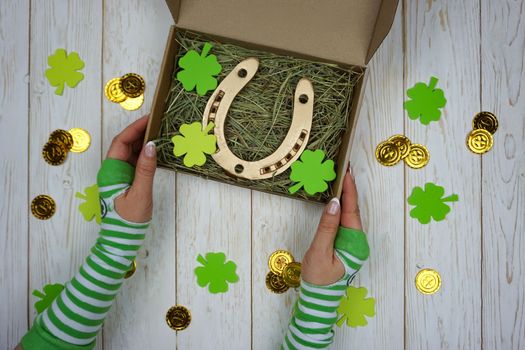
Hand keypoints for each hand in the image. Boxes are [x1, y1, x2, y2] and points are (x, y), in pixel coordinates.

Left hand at [106, 115, 156, 222]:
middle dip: (140, 131)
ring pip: (130, 152)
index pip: (122, 142)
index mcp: (111, 170)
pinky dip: (145, 154)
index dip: (135, 128)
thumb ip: (146, 169)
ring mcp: (119, 174)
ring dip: (143, 142)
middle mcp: (112, 169)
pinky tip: (156, 151)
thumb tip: (152, 145)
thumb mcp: (140, 193)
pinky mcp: (126, 180)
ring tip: (160, 132)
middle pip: (125, 144)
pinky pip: (134, 161)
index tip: (150, 118)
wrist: (122, 237)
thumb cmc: (129, 218)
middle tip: (158, 122)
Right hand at [301, 169, 362, 284]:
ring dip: (343, 196)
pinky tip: (334, 198)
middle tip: (343, 168)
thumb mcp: (319, 252)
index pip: (351, 211)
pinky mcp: (344, 243)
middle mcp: (357, 241)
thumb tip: (333, 203)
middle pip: (352, 210)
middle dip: (348, 188)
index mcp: (354, 243)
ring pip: (348, 214)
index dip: (349, 190)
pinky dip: (338, 207)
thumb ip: (327, 228)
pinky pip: (342, 221)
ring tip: (339, 177)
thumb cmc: (318, 279)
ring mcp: (351, 242)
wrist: (318, 298)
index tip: (346, 172)